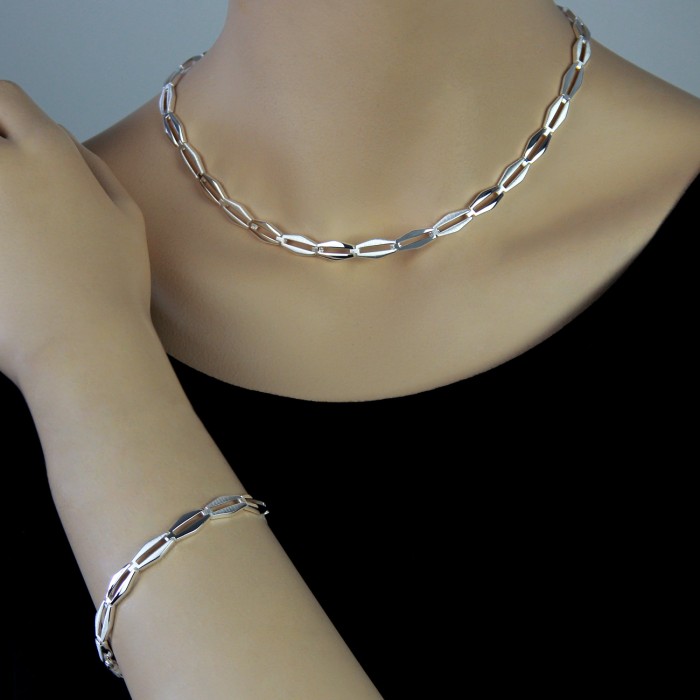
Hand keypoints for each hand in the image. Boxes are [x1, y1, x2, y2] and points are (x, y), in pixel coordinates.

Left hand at [0, 80, 149, 383]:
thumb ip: (92, 168)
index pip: (5, 98)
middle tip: (12, 195)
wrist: (81, 343)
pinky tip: (6, 264)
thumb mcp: (127, 216)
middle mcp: (0, 165)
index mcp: (48, 153)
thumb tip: (64, 142)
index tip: (4, 137)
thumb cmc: (110, 286)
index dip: (4, 116)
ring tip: (14, 236)